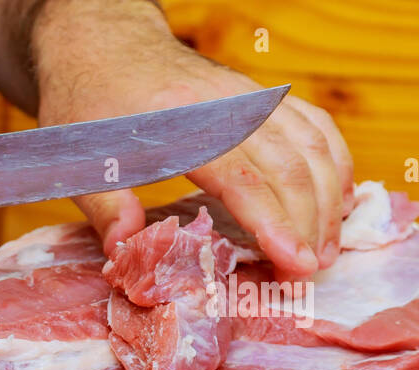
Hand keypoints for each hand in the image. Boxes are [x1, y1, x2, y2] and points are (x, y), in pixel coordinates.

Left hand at [35, 22, 352, 275]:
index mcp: (181, 123)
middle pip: (289, 165)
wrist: (103, 47)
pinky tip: (339, 199)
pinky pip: (313, 126)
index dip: (272, 222)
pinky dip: (335, 162)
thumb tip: (124, 252)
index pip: (242, 176)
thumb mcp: (79, 160)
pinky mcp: (259, 98)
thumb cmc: (88, 108)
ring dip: (328, 198)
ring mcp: (249, 98)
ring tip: (327, 250)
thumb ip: (104, 207)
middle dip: (308, 222)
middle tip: (311, 272)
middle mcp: (227, 105)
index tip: (291, 262)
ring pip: (311, 145)